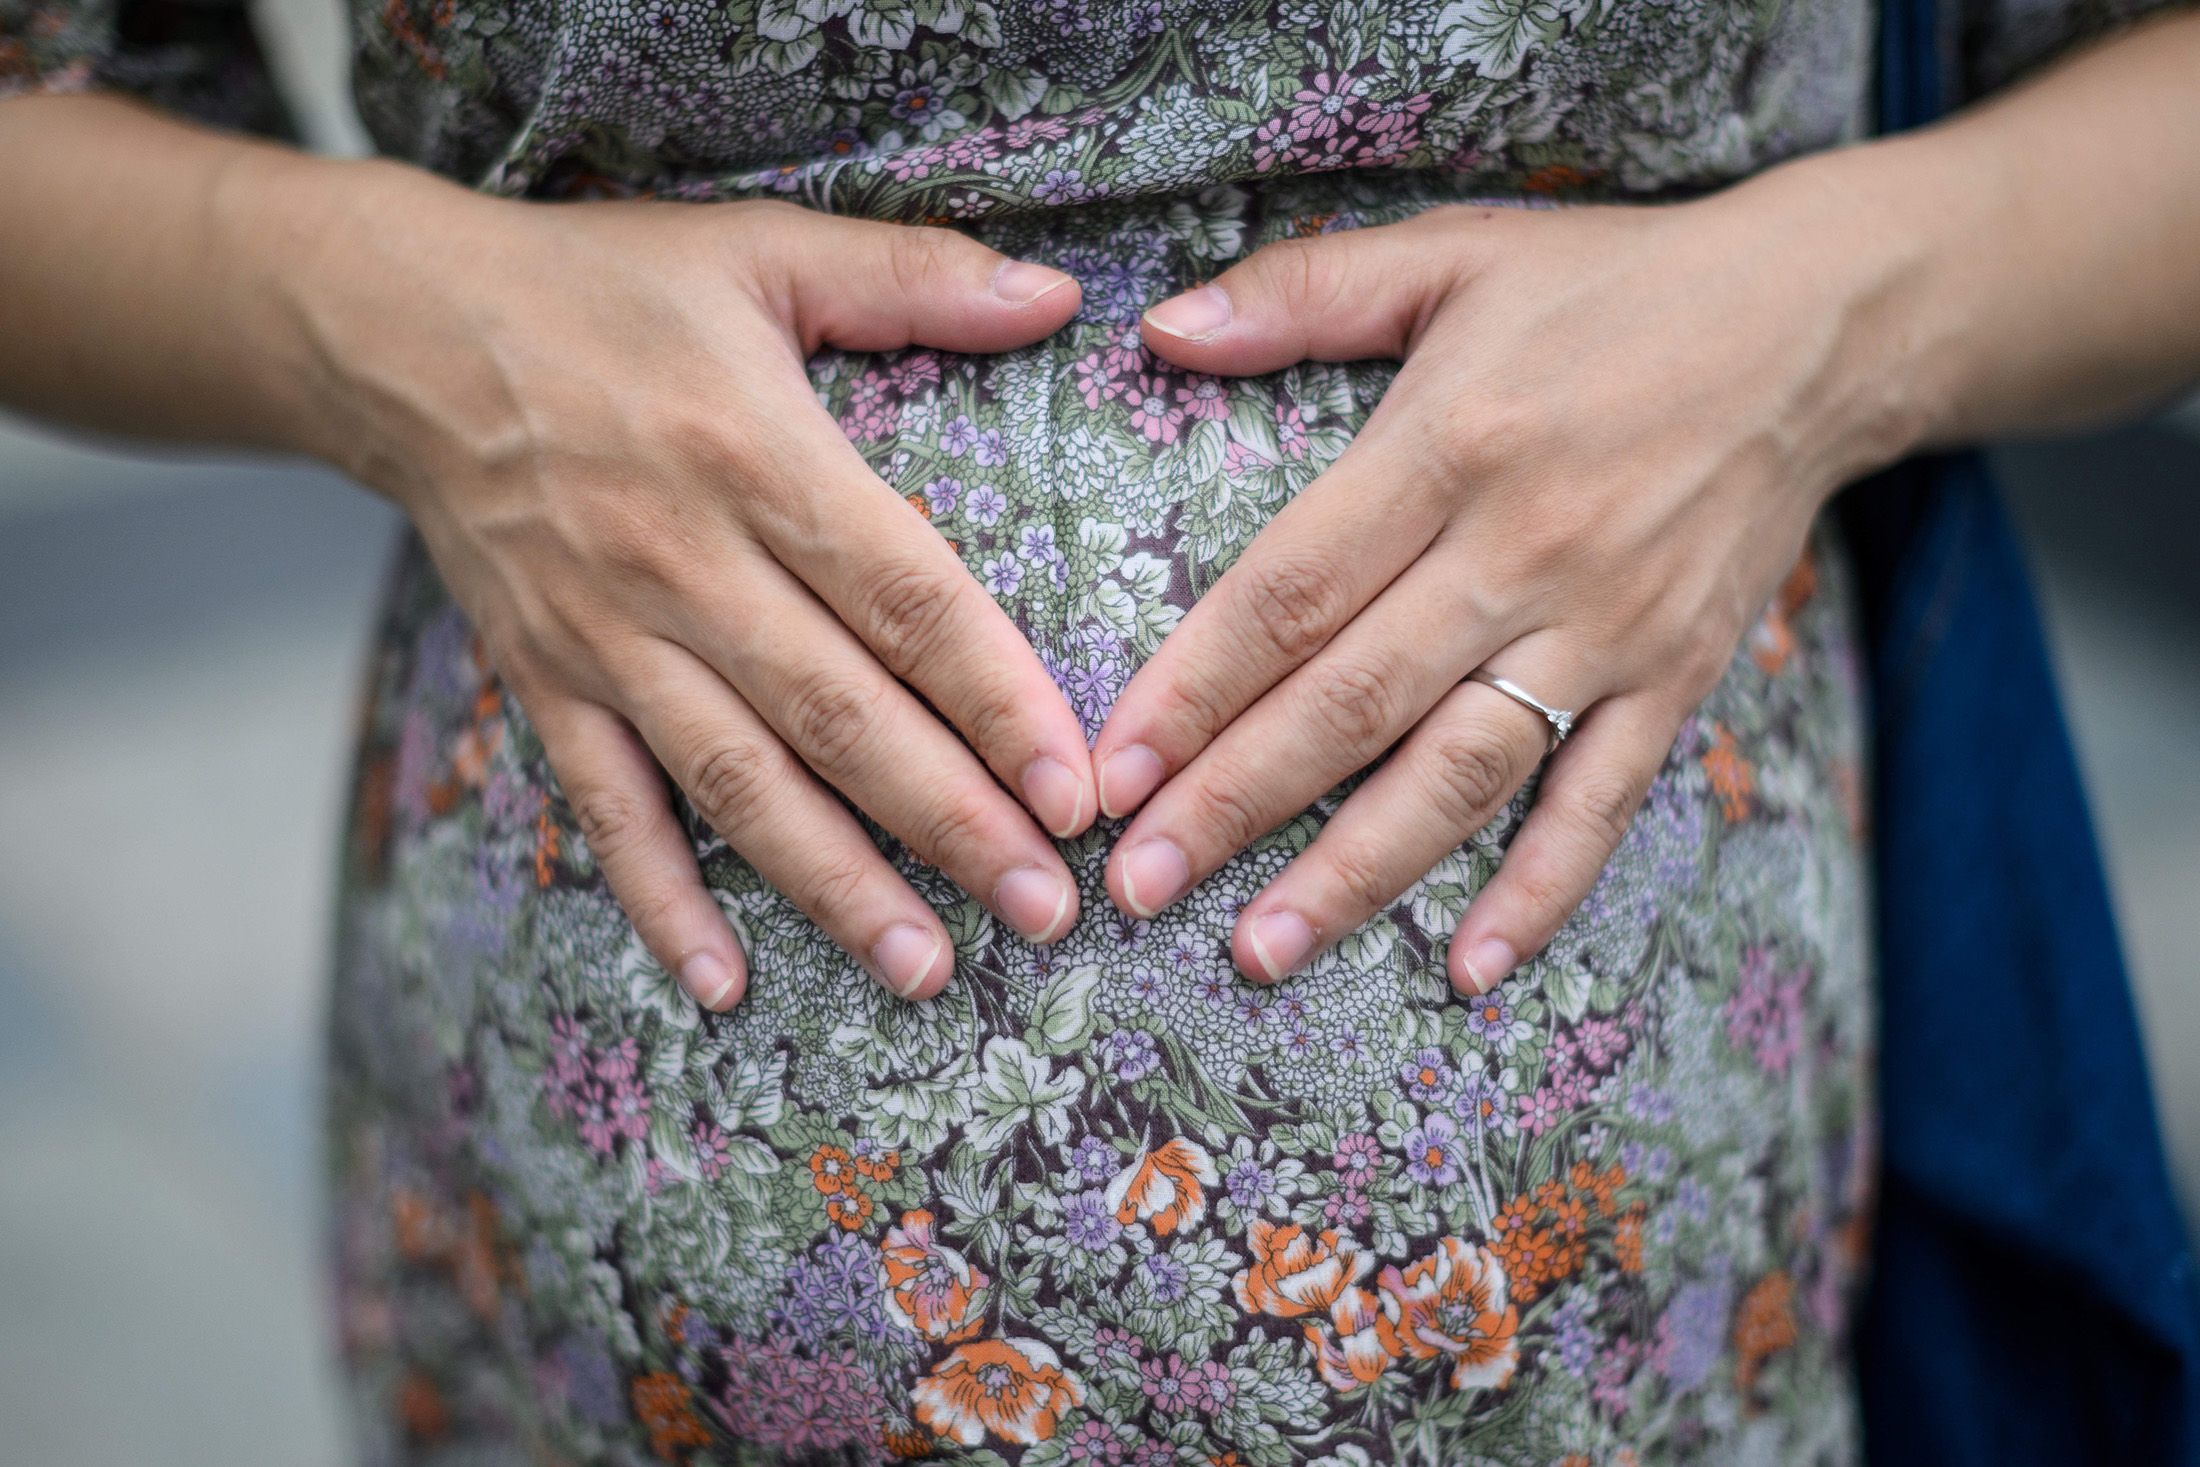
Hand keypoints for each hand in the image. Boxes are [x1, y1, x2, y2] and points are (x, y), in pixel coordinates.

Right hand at [302, 179, 1097, 1009]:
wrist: (400, 331)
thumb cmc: (600, 288)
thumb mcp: (760, 247)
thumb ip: (913, 274)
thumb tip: (1056, 293)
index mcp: (757, 456)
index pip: (906, 601)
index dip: (998, 701)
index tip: (1076, 792)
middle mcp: (683, 563)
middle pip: (842, 717)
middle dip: (953, 826)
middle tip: (1047, 911)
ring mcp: (607, 637)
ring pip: (738, 784)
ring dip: (837, 887)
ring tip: (927, 971)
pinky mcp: (544, 681)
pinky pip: (605, 808)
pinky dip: (661, 898)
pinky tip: (720, 982)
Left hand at [1091, 179, 1916, 993]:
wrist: (1816, 322)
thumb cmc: (1611, 287)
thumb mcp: (1452, 252)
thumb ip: (1301, 291)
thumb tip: (1157, 329)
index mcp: (1448, 446)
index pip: (1292, 593)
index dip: (1194, 688)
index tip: (1110, 770)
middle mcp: (1521, 551)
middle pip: (1354, 702)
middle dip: (1235, 803)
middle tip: (1137, 885)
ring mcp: (1605, 629)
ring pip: (1462, 773)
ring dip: (1357, 872)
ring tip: (1261, 953)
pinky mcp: (1676, 679)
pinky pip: (1601, 803)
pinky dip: (1539, 892)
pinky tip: (1467, 970)